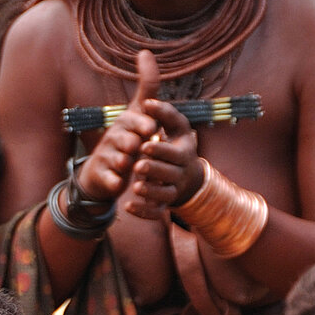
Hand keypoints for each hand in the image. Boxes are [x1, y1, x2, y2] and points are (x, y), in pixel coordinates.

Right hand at [73, 50, 161, 208]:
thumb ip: (146, 85)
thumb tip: (145, 51)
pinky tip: (118, 184)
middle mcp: (115, 136)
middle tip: (142, 141)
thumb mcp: (138, 112)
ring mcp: (107, 156)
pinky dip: (113, 181)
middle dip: (133, 137)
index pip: (134, 116)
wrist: (101, 172)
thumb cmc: (126, 138)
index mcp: (127, 122)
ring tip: (128, 163)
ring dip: (123, 158)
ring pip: (116, 156)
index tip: (150, 125)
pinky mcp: (102, 175)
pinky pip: (108, 177)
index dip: (142, 119)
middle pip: (124, 135)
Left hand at [126, 92, 203, 219]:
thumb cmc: (175, 144)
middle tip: (138, 165)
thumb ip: (164, 113)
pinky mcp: (162, 204)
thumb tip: (148, 101)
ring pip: (165, 195)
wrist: (186, 173)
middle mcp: (180, 173)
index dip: (161, 150)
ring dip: (151, 191)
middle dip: (154, 169)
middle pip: (170, 174)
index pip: (175, 153)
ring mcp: (172, 190)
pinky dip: (143, 212)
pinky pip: (156, 212)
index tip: (144, 144)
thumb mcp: (175, 127)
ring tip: (136, 186)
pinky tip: (128, 206)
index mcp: (184, 153)